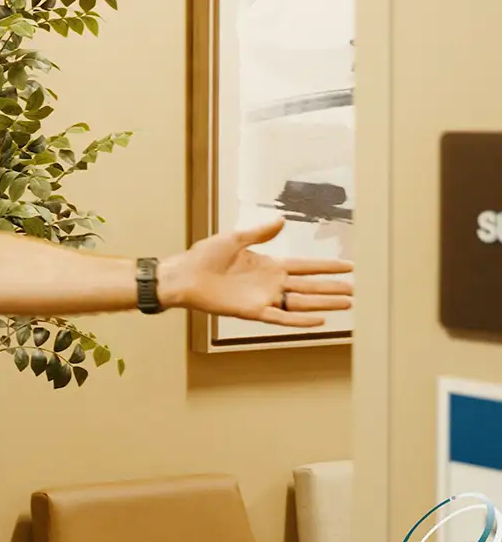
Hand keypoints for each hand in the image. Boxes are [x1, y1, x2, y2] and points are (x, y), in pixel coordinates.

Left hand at [158, 218, 352, 326]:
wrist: (184, 275)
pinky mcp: (252, 311)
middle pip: (309, 286)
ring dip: (324, 303)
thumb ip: (259, 233)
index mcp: (268, 265)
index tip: (348, 266)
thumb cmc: (204, 256)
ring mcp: (263, 298)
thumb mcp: (234, 238)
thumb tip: (281, 220)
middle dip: (332, 288)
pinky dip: (300, 320)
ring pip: (301, 302)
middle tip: (357, 290)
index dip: (326, 266)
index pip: (305, 266)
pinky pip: (281, 317)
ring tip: (347, 304)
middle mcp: (270, 283)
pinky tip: (319, 321)